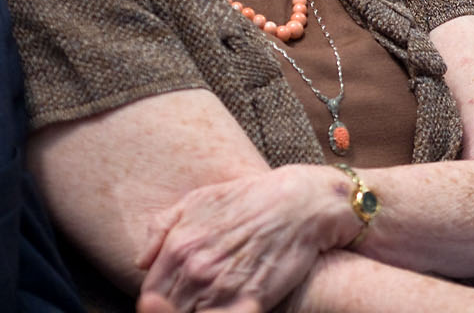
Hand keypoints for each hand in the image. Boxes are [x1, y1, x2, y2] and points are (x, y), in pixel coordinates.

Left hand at [136, 165, 354, 312]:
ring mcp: (222, 288)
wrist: (305, 202)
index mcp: (179, 248)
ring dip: (197, 312)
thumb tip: (141, 263)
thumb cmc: (254, 198)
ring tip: (213, 302)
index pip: (150, 296)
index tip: (171, 301)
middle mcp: (196, 270)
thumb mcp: (199, 199)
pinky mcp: (250, 302)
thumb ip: (161, 227)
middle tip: (196, 301)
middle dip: (176, 310)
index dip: (158, 304)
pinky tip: (225, 309)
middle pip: (169, 312)